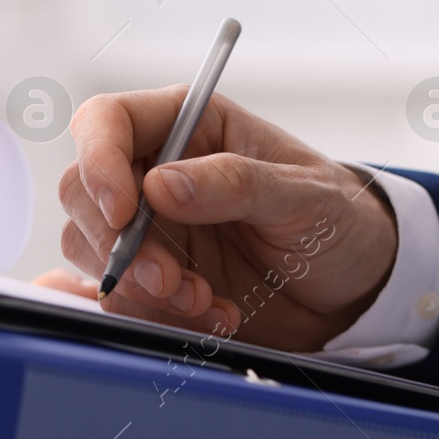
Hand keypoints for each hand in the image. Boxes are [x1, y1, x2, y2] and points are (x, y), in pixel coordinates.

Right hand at [58, 88, 397, 351]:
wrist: (355, 288)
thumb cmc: (338, 220)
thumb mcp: (305, 195)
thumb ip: (235, 183)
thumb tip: (159, 185)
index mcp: (189, 126)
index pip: (107, 121)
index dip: (98, 161)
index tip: (123, 212)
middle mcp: (157, 173)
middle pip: (82, 193)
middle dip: (118, 244)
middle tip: (171, 280)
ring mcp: (152, 231)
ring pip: (93, 252)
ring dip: (141, 288)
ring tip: (206, 301)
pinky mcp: (156, 281)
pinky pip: (124, 299)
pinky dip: (159, 317)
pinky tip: (216, 316)